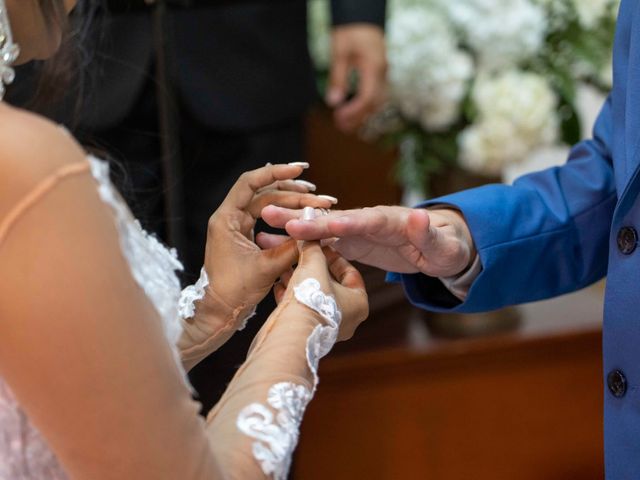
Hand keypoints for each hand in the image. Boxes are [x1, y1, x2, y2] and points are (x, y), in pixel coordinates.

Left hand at [204, 164, 336, 313]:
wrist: (218, 313)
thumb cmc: (233, 292)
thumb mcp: (266, 268)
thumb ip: (291, 247)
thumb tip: (315, 230)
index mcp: (226, 219)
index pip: (250, 183)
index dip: (276, 173)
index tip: (300, 170)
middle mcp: (230, 218)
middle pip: (264, 193)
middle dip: (292, 192)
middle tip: (317, 195)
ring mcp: (237, 227)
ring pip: (268, 205)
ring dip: (292, 204)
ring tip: (317, 205)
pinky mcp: (245, 237)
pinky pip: (267, 219)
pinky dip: (286, 218)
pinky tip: (304, 218)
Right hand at [261, 205, 475, 277]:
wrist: (437, 246)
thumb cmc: (444, 246)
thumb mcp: (443, 246)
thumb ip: (429, 235)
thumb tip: (420, 216)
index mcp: (391, 221)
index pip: (366, 220)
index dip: (344, 221)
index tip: (322, 223)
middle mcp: (369, 221)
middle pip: (335, 218)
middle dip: (306, 218)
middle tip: (273, 213)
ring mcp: (357, 231)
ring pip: (322, 228)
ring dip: (294, 226)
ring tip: (263, 223)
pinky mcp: (350, 241)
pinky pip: (322, 242)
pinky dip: (301, 242)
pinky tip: (276, 243)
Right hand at [275, 242, 367, 341]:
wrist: (290, 334)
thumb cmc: (310, 300)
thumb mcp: (313, 264)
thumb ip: (312, 247)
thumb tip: (307, 235)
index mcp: (359, 303)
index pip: (350, 272)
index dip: (333, 256)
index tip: (319, 246)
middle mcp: (348, 319)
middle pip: (331, 284)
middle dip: (314, 268)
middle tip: (302, 255)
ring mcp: (327, 329)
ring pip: (315, 297)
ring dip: (301, 280)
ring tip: (286, 266)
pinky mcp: (308, 334)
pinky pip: (302, 310)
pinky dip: (292, 296)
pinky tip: (279, 284)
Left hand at [326, 24, 386, 132]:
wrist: (362, 16)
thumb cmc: (350, 32)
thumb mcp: (339, 53)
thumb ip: (338, 78)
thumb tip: (333, 102)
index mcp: (373, 67)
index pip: (367, 98)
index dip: (353, 112)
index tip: (338, 117)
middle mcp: (382, 73)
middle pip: (374, 104)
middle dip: (358, 118)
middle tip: (340, 127)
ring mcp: (383, 73)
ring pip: (378, 101)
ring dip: (363, 114)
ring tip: (346, 124)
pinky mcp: (380, 73)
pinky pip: (377, 95)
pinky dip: (366, 106)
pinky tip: (354, 111)